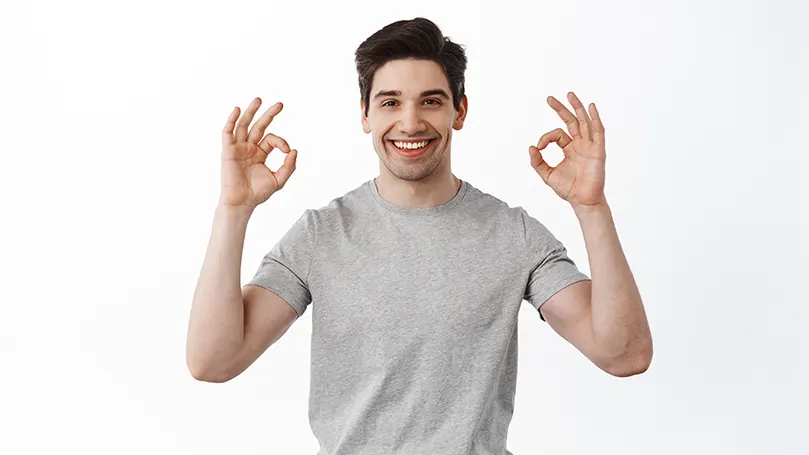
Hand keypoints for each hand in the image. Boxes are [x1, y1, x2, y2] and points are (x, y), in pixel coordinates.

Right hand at [220, 97, 297, 208]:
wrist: (242, 202)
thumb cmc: (258, 193)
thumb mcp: (279, 180)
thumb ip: (289, 166)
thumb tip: (294, 150)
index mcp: (260, 153)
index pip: (271, 139)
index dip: (281, 141)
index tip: (287, 150)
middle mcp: (248, 148)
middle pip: (258, 126)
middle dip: (269, 114)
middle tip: (280, 104)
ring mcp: (238, 148)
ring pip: (243, 125)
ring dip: (250, 112)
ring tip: (259, 99)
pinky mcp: (228, 151)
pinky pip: (227, 132)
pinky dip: (231, 120)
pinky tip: (237, 110)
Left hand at [529, 92, 605, 207]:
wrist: (582, 200)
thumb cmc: (568, 189)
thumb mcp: (547, 175)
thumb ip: (537, 162)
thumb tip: (531, 147)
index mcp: (569, 148)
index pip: (557, 134)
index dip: (545, 137)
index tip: (539, 147)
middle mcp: (580, 144)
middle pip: (571, 121)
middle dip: (561, 108)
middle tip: (549, 98)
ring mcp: (590, 146)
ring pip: (584, 122)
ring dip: (577, 107)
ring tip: (569, 94)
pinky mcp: (598, 150)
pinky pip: (599, 131)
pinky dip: (595, 118)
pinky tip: (591, 107)